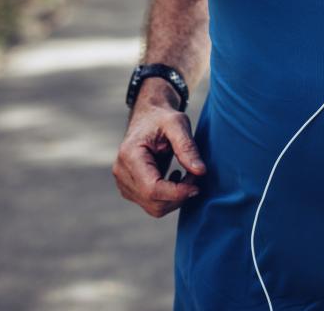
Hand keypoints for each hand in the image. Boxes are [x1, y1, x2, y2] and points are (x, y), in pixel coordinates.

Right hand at [113, 98, 206, 216]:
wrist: (148, 116)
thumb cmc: (162, 117)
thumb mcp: (178, 123)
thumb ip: (187, 147)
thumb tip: (201, 172)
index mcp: (130, 155)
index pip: (152, 189)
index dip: (177, 193)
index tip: (197, 185)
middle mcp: (122, 172)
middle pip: (154, 202)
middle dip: (179, 195)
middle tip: (195, 174)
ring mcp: (124, 182)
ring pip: (154, 208)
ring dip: (176, 197)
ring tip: (187, 174)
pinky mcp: (130, 188)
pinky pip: (152, 204)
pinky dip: (169, 197)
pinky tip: (175, 177)